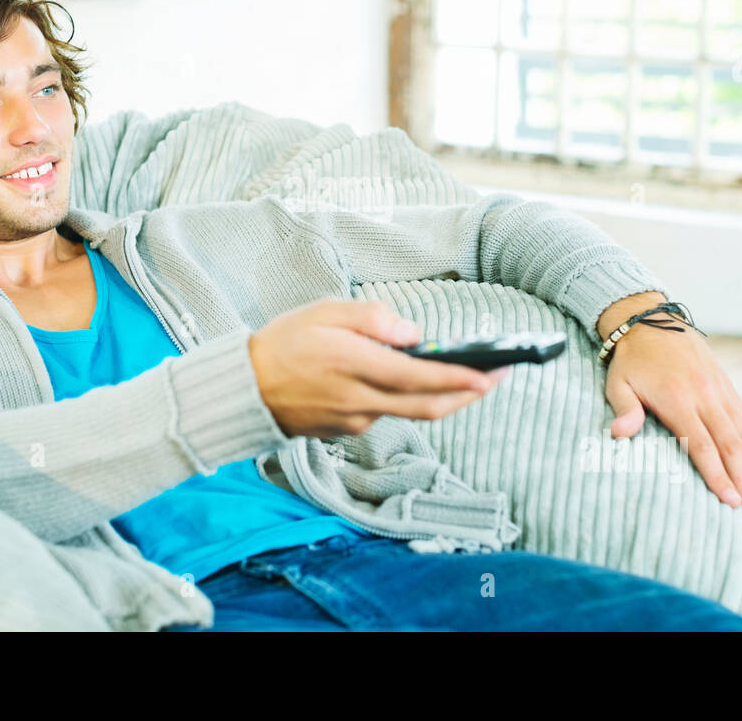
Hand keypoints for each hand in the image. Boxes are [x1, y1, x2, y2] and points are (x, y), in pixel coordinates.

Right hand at [248, 297, 510, 437]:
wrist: (243, 388)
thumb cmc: (284, 341)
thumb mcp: (324, 311)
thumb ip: (372, 319)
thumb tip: (414, 333)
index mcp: (354, 366)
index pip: (419, 378)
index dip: (459, 379)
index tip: (491, 374)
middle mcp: (359, 400)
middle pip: (428, 407)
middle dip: (469, 394)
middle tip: (498, 378)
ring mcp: (354, 420)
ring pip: (410, 412)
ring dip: (443, 398)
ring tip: (471, 378)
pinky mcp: (347, 430)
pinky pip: (385, 414)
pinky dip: (407, 400)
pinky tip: (417, 383)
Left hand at [598, 296, 741, 524]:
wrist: (652, 321)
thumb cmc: (632, 359)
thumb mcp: (618, 382)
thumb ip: (624, 409)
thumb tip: (619, 434)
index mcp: (679, 398)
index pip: (703, 445)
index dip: (718, 476)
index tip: (730, 503)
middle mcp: (706, 395)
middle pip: (733, 446)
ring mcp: (721, 391)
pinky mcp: (728, 388)